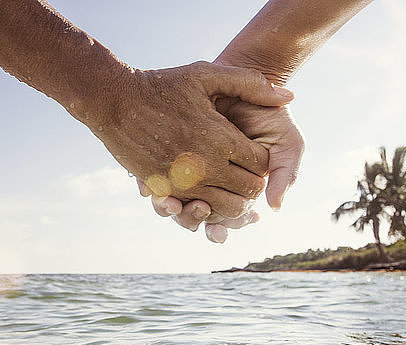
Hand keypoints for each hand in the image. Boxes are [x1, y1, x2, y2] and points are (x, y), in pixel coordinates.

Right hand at [87, 61, 293, 217]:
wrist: (115, 103)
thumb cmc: (162, 86)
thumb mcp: (206, 74)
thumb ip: (250, 83)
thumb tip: (290, 95)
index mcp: (221, 138)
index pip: (261, 165)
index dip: (263, 160)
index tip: (254, 153)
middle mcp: (205, 166)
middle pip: (248, 191)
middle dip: (252, 184)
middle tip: (245, 173)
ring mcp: (183, 182)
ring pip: (225, 208)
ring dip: (232, 201)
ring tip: (229, 187)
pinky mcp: (164, 190)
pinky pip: (194, 208)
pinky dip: (203, 204)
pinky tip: (202, 189)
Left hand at [138, 100, 303, 241]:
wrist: (238, 80)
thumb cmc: (266, 112)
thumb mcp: (285, 139)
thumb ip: (286, 171)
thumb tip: (275, 207)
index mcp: (238, 187)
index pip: (231, 216)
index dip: (231, 224)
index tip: (233, 221)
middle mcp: (211, 185)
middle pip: (199, 218)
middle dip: (197, 221)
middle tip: (200, 215)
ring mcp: (188, 175)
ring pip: (176, 208)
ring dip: (176, 214)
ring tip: (176, 207)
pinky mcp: (168, 163)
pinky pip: (158, 187)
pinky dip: (157, 195)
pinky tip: (157, 192)